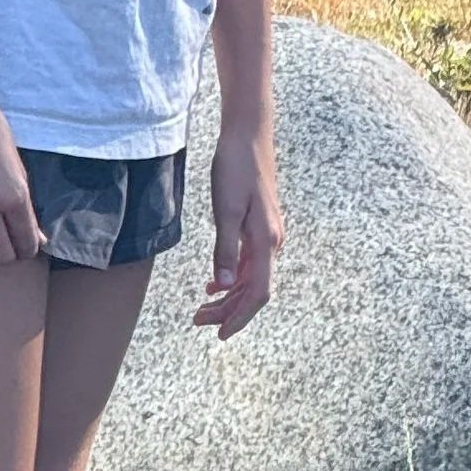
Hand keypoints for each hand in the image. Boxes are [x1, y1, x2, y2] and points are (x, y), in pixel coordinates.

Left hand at [193, 118, 281, 339]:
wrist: (248, 135)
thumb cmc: (236, 168)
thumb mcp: (225, 210)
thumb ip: (226, 250)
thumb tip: (225, 286)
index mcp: (266, 241)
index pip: (259, 293)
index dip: (240, 317)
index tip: (219, 335)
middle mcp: (272, 241)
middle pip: (255, 290)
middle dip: (228, 311)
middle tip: (198, 321)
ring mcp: (268, 234)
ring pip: (251, 278)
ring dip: (228, 296)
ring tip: (202, 308)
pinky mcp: (260, 225)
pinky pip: (249, 262)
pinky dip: (232, 277)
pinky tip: (213, 282)